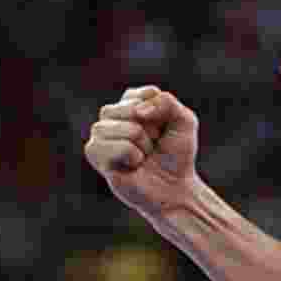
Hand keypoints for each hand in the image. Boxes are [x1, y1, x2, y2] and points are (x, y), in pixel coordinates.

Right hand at [85, 86, 199, 217]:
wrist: (173, 186)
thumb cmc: (176, 154)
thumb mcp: (184, 121)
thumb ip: (167, 102)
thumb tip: (138, 111)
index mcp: (132, 103)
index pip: (148, 94)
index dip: (163, 115)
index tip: (165, 129)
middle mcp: (112, 116)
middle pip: (134, 108)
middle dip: (153, 129)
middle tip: (153, 144)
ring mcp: (101, 134)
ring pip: (128, 128)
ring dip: (144, 144)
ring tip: (143, 155)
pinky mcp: (96, 155)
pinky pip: (118, 147)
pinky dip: (133, 156)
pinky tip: (133, 164)